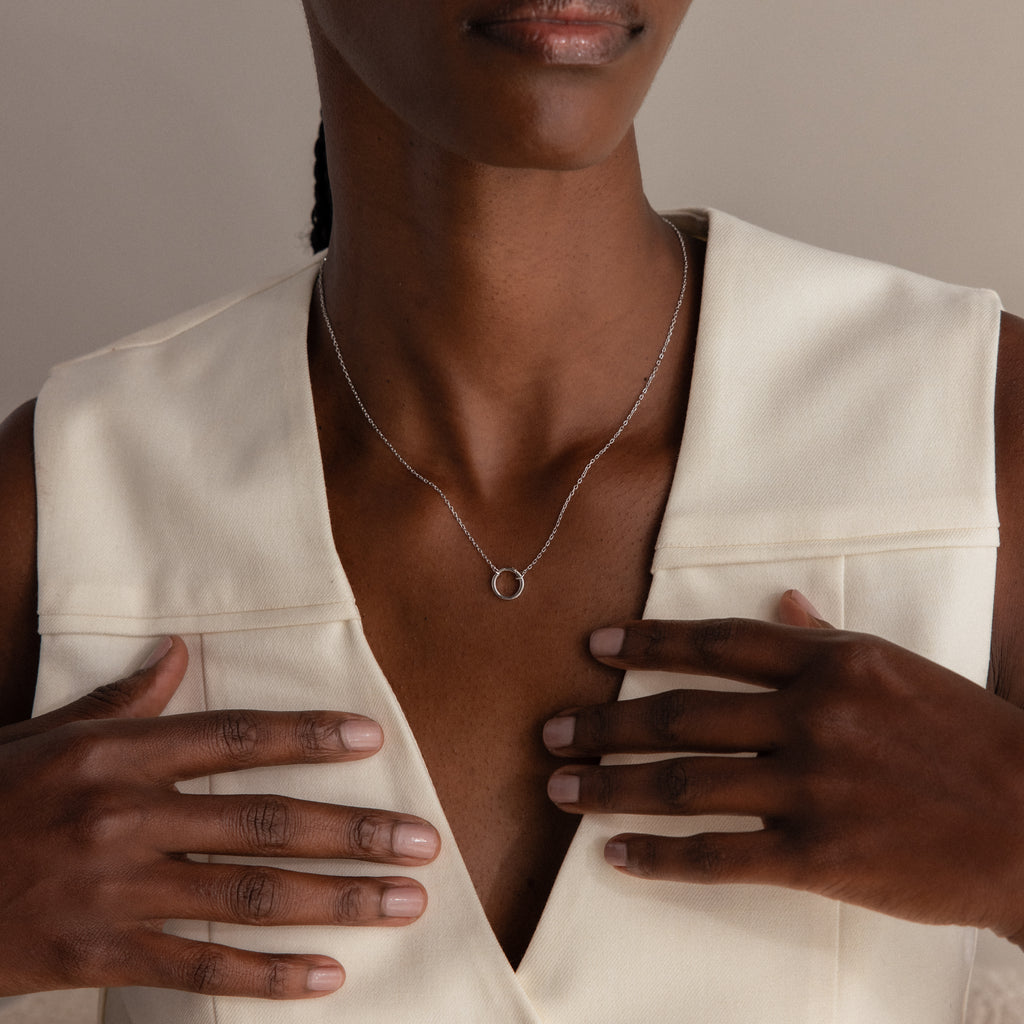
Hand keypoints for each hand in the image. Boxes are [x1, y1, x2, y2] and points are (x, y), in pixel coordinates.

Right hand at [0, 637, 439, 998]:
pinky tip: (327, 975)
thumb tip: (177, 652)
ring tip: (403, 902)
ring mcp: (114, 890)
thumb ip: (121, 702)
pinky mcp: (98, 955)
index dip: (309, 737)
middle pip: (264, 822)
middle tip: (422, 841)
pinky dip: (267, 976)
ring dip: (336, 901)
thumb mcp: (43, 737)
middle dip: (354, 833)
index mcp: (116, 754)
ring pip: (248, 896)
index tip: (371, 741)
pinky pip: (199, 968)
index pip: (236, 737)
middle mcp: (125, 816)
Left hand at [543, 592, 1023, 940]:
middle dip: (604, 724)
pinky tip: (615, 854)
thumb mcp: (899, 667)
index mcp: (830, 662)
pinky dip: (658, 856)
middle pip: (680, 714)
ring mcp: (812, 787)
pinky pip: (719, 856)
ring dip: (611, 786)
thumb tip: (783, 603)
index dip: (647, 643)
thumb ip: (827, 638)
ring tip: (560, 787)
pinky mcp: (819, 858)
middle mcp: (812, 716)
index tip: (595, 647)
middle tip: (552, 732)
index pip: (715, 643)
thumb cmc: (966, 738)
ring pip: (684, 782)